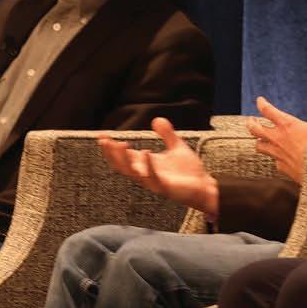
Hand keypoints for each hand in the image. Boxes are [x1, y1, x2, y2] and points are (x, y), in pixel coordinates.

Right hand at [97, 118, 218, 216]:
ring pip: (133, 173)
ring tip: (122, 144)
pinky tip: (146, 153)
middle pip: (122, 166)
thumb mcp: (177, 147)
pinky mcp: (165, 188)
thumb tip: (156, 119)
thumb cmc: (188, 171)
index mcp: (146, 165)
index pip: (123, 156)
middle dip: (112, 154)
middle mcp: (146, 174)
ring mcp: (154, 182)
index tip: (101, 135)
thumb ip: (167, 134)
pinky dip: (148, 166)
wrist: (205, 187)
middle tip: (105, 141)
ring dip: (126, 160)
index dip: (111, 146)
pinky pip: (153, 178)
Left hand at [247, 93, 306, 183]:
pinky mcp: (281, 166)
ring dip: (258, 140)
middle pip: (255, 129)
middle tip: (250, 120)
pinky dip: (274, 157)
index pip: (267, 110)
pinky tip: (276, 157)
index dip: (261, 104)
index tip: (259, 100)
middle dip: (251, 123)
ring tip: (258, 138)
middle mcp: (277, 138)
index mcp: (286, 125)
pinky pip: (273, 160)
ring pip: (259, 145)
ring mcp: (277, 153)